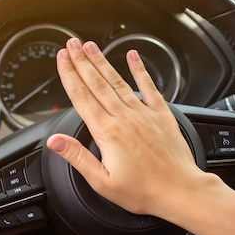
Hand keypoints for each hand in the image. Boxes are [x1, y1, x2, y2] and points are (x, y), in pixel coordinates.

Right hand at [46, 38, 203, 217]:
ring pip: (118, 81)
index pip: (82, 97)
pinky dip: (140, 69)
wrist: (179, 190)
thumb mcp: (102, 181)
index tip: (61, 59)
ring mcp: (144, 114)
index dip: (69, 75)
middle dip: (81, 61)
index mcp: (108, 133)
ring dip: (102, 62)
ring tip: (91, 46)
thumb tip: (55, 141)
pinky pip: (149, 86)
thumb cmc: (143, 191)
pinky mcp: (161, 115)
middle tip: (71, 43)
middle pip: (97, 83)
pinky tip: (133, 56)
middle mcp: (125, 118)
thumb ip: (77, 157)